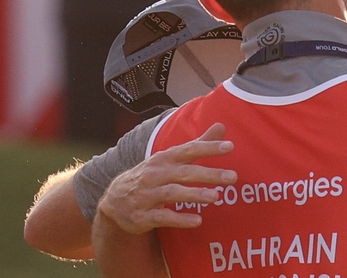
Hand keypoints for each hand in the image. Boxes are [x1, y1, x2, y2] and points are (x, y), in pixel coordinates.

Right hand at [97, 123, 236, 233]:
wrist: (114, 201)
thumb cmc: (151, 176)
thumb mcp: (170, 158)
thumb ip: (198, 144)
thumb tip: (221, 126)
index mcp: (164, 159)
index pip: (188, 150)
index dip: (208, 147)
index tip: (230, 147)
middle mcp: (155, 175)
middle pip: (184, 172)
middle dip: (208, 174)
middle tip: (233, 177)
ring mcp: (146, 195)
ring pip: (172, 193)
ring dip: (194, 195)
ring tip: (216, 197)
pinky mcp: (142, 216)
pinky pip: (162, 217)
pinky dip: (179, 219)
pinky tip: (197, 221)